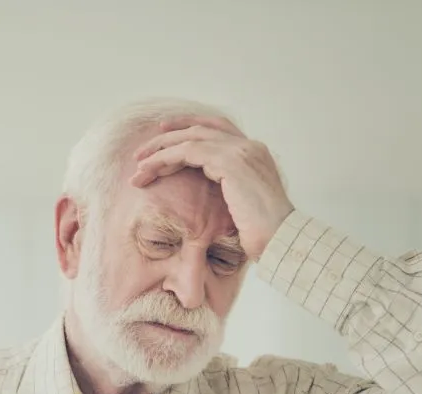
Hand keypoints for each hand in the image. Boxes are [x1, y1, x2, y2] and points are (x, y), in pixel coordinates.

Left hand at [130, 117, 294, 260]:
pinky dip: (165, 158)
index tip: (165, 133)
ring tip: (138, 165)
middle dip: (168, 137)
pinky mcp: (230, 162)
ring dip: (160, 150)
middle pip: (201, 128)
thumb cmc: (265, 233)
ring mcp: (241, 151)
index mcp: (255, 153)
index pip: (218, 128)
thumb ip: (231, 190)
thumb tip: (214, 197)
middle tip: (142, 151)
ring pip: (191, 138)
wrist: (282, 239)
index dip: (190, 127)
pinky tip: (149, 170)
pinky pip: (188, 151)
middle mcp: (249, 146)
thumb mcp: (245, 205)